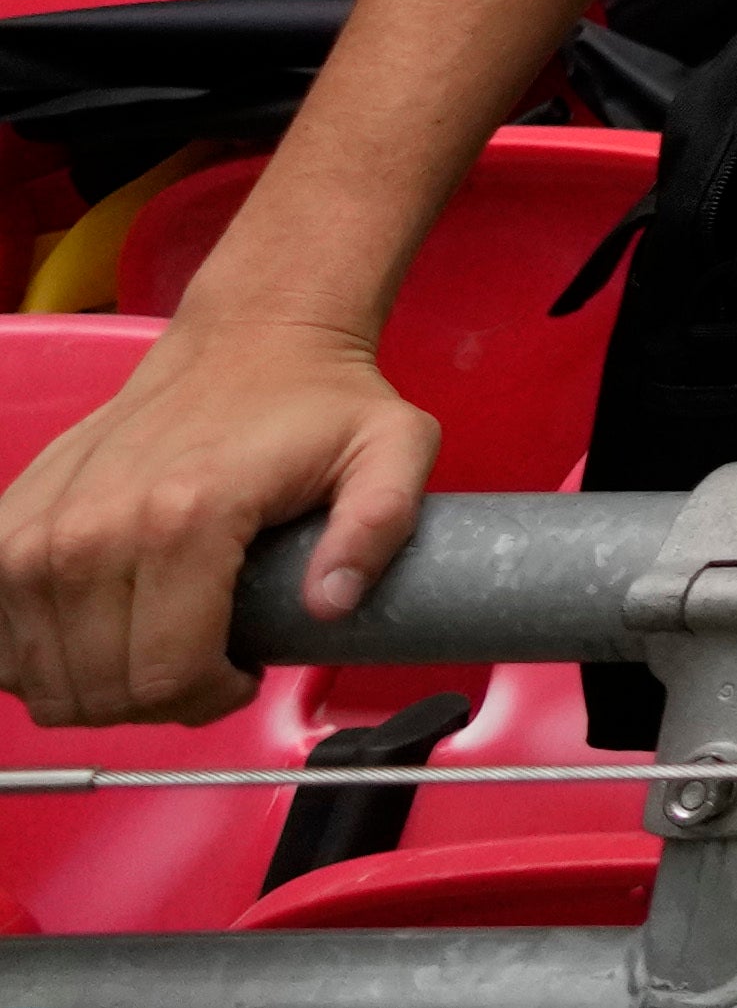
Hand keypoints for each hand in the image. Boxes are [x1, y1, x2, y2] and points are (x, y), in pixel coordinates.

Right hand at [0, 316, 438, 722]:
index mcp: (185, 516)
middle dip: (160, 701)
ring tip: (159, 646)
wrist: (243, 340)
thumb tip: (332, 603)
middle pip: (103, 691)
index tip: (241, 673)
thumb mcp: (392, 447)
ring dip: (101, 688)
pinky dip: (42, 662)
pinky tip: (101, 635)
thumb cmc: (314, 401)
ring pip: (44, 681)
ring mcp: (35, 531)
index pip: (167, 676)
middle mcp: (93, 529)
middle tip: (204, 665)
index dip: (210, 699)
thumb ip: (380, 526)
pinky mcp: (4, 528)